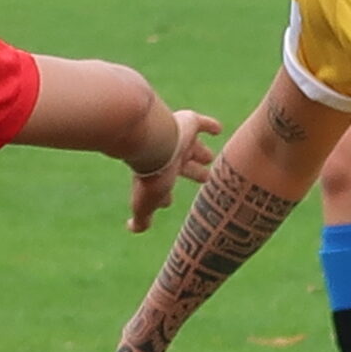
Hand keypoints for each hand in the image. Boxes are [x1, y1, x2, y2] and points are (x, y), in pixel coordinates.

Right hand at [127, 109, 218, 232]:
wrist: (154, 142)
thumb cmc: (151, 176)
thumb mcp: (145, 204)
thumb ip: (142, 219)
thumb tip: (132, 229)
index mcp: (160, 177)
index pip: (163, 189)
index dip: (165, 197)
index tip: (168, 202)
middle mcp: (170, 158)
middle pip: (185, 168)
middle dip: (193, 174)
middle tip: (205, 178)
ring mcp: (180, 141)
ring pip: (194, 148)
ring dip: (201, 152)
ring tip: (210, 157)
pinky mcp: (188, 123)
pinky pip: (202, 124)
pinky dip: (210, 126)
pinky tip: (218, 129)